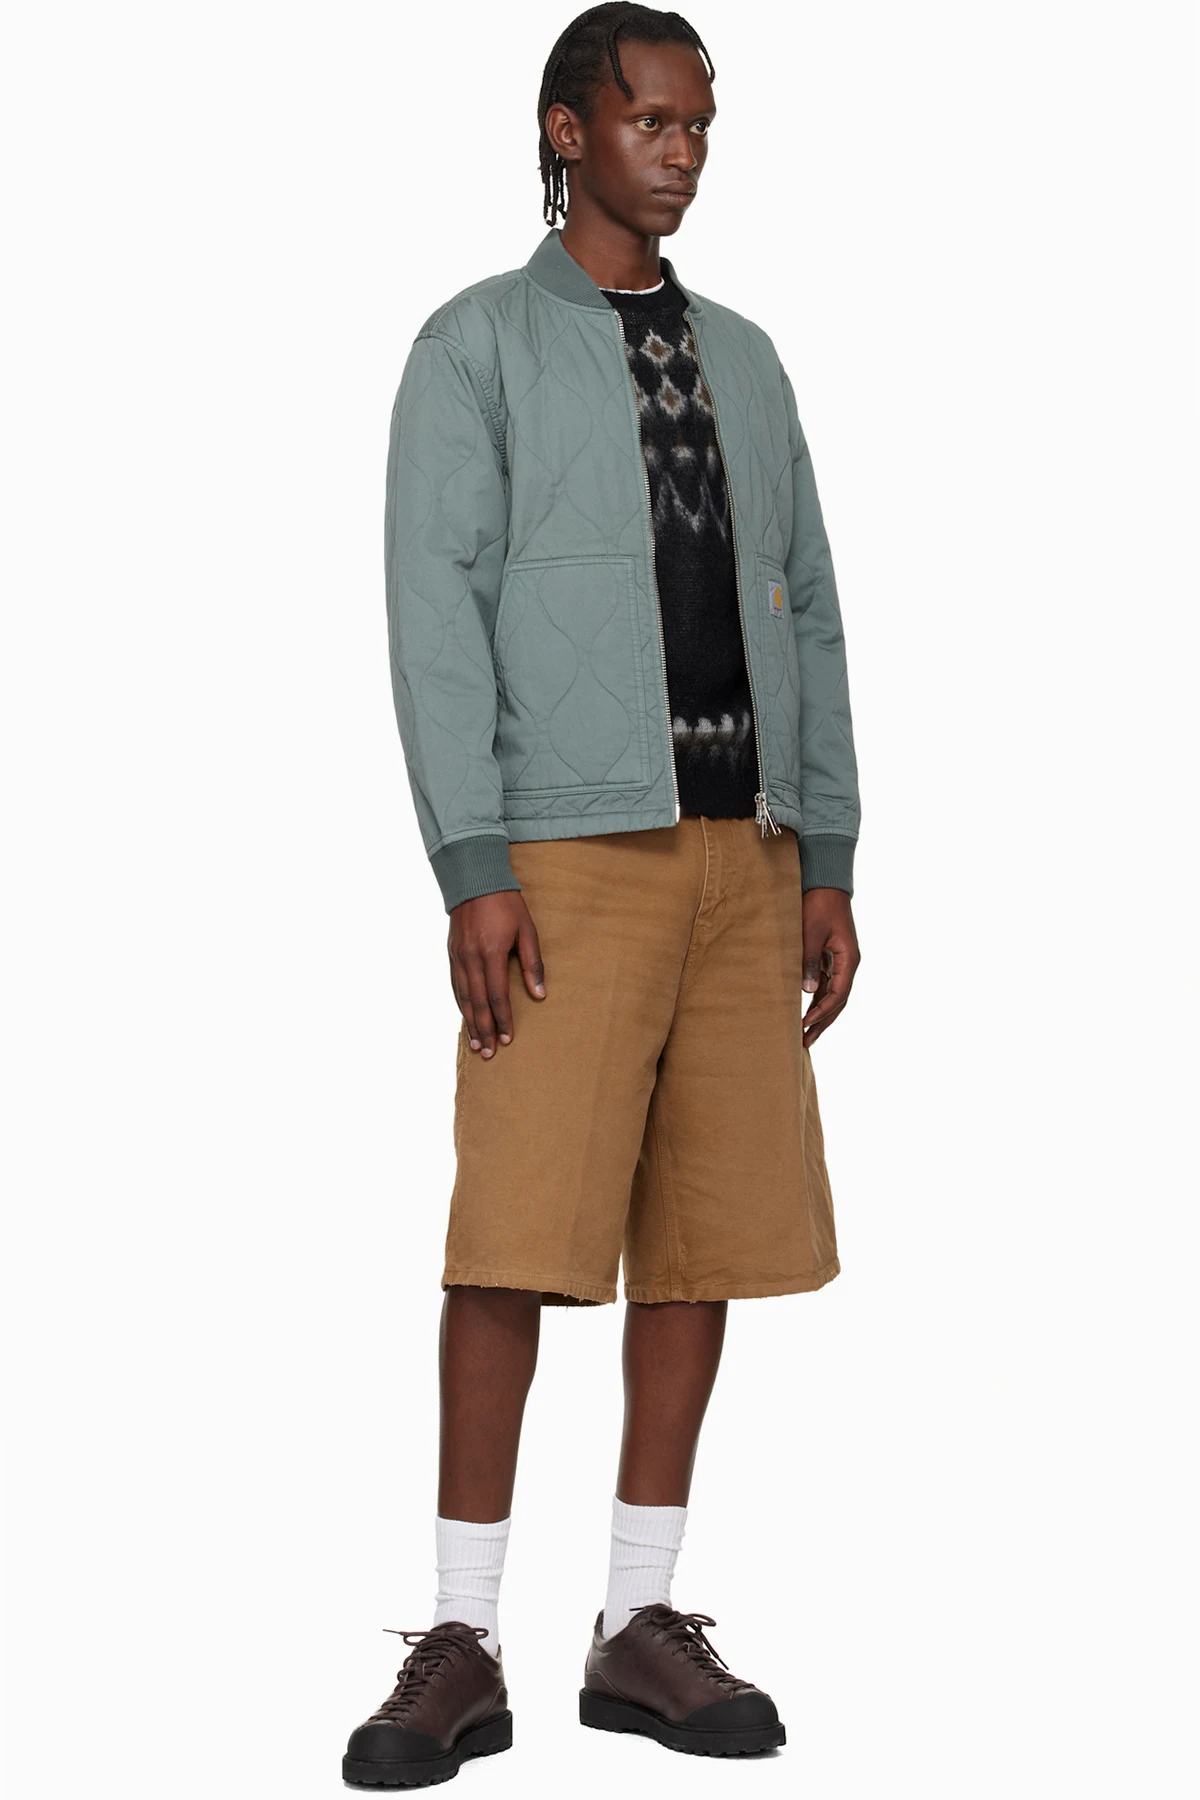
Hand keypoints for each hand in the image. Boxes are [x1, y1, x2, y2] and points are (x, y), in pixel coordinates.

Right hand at [448, 891, 545, 1056]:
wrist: (475, 880)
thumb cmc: (507, 904)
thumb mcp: (527, 930)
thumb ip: (533, 963)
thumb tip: (539, 995)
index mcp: (491, 952)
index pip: (496, 995)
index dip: (503, 1019)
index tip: (507, 1039)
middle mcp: (470, 957)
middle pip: (477, 1002)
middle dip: (484, 1030)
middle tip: (489, 1053)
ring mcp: (458, 956)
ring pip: (462, 997)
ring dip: (469, 1023)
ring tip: (476, 1045)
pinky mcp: (451, 953)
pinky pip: (454, 985)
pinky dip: (460, 1005)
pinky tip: (465, 1018)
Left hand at [801, 888, 859, 1047]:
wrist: (826, 884)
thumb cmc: (819, 905)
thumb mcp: (812, 932)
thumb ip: (810, 961)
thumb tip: (808, 991)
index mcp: (849, 959)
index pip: (839, 994)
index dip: (822, 1011)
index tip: (805, 1023)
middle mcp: (849, 964)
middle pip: (838, 1001)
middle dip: (823, 1022)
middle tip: (805, 1042)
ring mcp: (841, 962)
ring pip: (832, 996)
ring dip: (820, 1014)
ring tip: (805, 1034)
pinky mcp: (831, 959)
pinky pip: (826, 985)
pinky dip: (817, 1000)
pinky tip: (806, 1012)